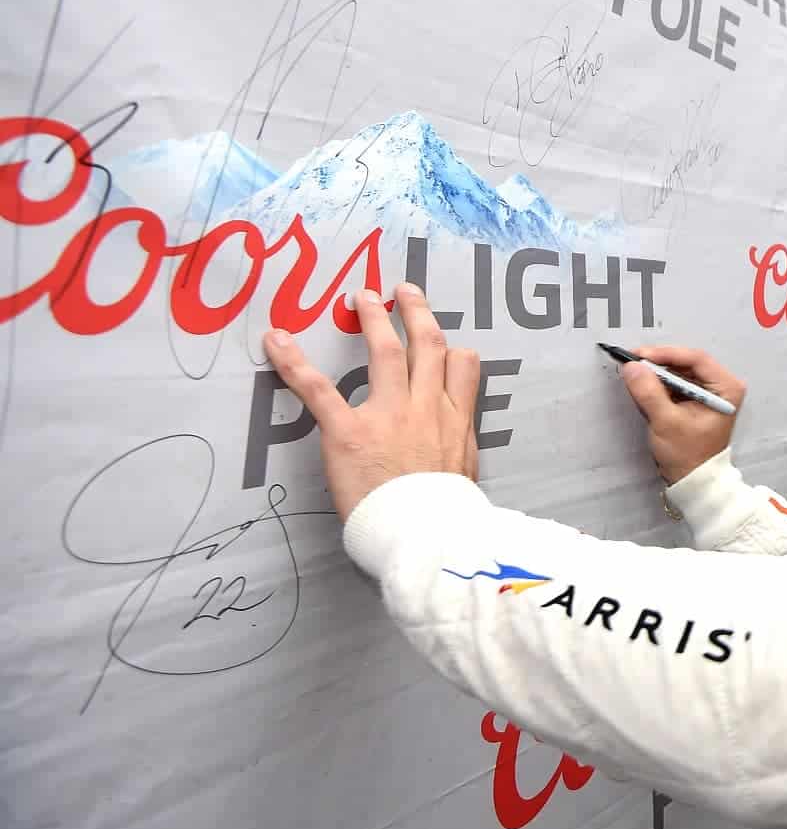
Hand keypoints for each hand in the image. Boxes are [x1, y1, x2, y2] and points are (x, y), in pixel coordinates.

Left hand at [261, 284, 481, 521]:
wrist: (426, 536)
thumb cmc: (446, 516)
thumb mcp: (468, 477)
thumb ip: (459, 453)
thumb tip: (454, 452)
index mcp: (456, 422)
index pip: (463, 368)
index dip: (454, 350)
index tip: (447, 342)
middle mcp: (427, 407)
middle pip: (427, 346)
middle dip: (415, 313)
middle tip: (404, 292)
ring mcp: (389, 415)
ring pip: (385, 352)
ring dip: (374, 318)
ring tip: (364, 297)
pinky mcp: (349, 431)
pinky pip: (318, 390)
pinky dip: (293, 363)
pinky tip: (276, 340)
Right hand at [620, 346, 745, 484]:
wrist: (693, 480)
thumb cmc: (688, 456)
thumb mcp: (666, 422)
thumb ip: (649, 392)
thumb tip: (632, 367)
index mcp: (726, 388)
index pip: (696, 359)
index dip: (666, 354)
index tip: (640, 356)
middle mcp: (721, 386)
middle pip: (687, 362)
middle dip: (659, 362)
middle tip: (633, 362)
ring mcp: (709, 392)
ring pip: (679, 371)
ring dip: (657, 372)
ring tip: (634, 373)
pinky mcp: (696, 399)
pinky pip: (676, 382)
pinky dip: (659, 383)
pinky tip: (643, 385)